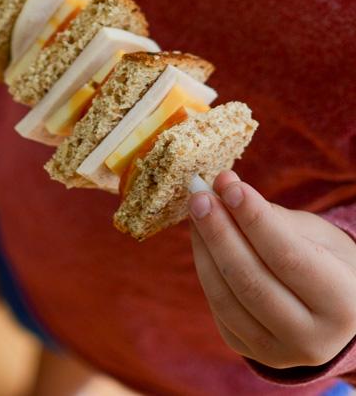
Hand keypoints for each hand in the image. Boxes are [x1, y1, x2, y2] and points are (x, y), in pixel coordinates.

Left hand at [189, 171, 355, 369]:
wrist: (332, 312)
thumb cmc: (326, 261)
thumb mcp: (315, 234)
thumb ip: (268, 213)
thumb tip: (221, 184)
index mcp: (342, 303)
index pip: (287, 257)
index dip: (254, 219)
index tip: (230, 185)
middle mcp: (313, 338)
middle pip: (252, 281)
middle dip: (220, 232)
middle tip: (201, 195)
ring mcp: (280, 353)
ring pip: (228, 299)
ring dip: (205, 248)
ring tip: (197, 209)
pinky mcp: (252, 352)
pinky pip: (219, 309)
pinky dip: (205, 268)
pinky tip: (201, 238)